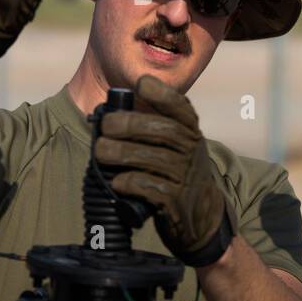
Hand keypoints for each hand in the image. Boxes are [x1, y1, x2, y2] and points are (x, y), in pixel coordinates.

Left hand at [96, 75, 234, 265]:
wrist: (201, 216)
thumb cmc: (177, 173)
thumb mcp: (176, 146)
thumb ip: (152, 129)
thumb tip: (107, 114)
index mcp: (191, 132)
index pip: (181, 108)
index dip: (162, 93)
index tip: (140, 84)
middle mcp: (192, 151)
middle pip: (164, 130)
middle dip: (131, 124)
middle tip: (106, 125)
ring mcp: (186, 176)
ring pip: (154, 158)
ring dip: (123, 153)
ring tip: (100, 152)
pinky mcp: (176, 201)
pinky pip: (151, 187)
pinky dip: (130, 182)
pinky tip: (116, 181)